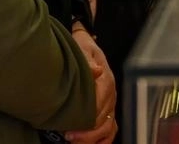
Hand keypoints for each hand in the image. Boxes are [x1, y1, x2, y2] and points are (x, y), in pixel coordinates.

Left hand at [63, 25, 116, 143]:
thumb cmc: (82, 48)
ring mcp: (110, 104)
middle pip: (104, 120)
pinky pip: (110, 130)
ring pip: (108, 128)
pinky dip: (102, 140)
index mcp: (106, 80)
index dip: (87, 118)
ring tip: (74, 141)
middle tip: (68, 136)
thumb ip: (89, 60)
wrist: (85, 45)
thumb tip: (96, 71)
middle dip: (87, 132)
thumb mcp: (84, 48)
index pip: (100, 105)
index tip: (70, 127)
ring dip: (92, 138)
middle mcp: (110, 95)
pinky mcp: (107, 111)